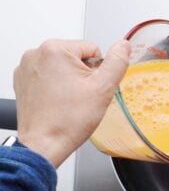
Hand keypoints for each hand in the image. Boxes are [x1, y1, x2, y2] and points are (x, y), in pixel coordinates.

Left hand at [14, 39, 130, 166]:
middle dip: (83, 75)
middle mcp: (37, 54)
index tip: (90, 89)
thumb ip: (117, 62)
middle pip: (76, 57)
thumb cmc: (68, 120)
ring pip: (63, 67)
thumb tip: (124, 46)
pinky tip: (58, 103)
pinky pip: (49, 77)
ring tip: (68, 101)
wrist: (44, 144)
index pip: (93, 49)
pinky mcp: (23, 81)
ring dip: (70, 81)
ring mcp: (27, 68)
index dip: (99, 71)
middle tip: (80, 97)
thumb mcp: (103, 88)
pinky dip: (55, 88)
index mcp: (55, 50)